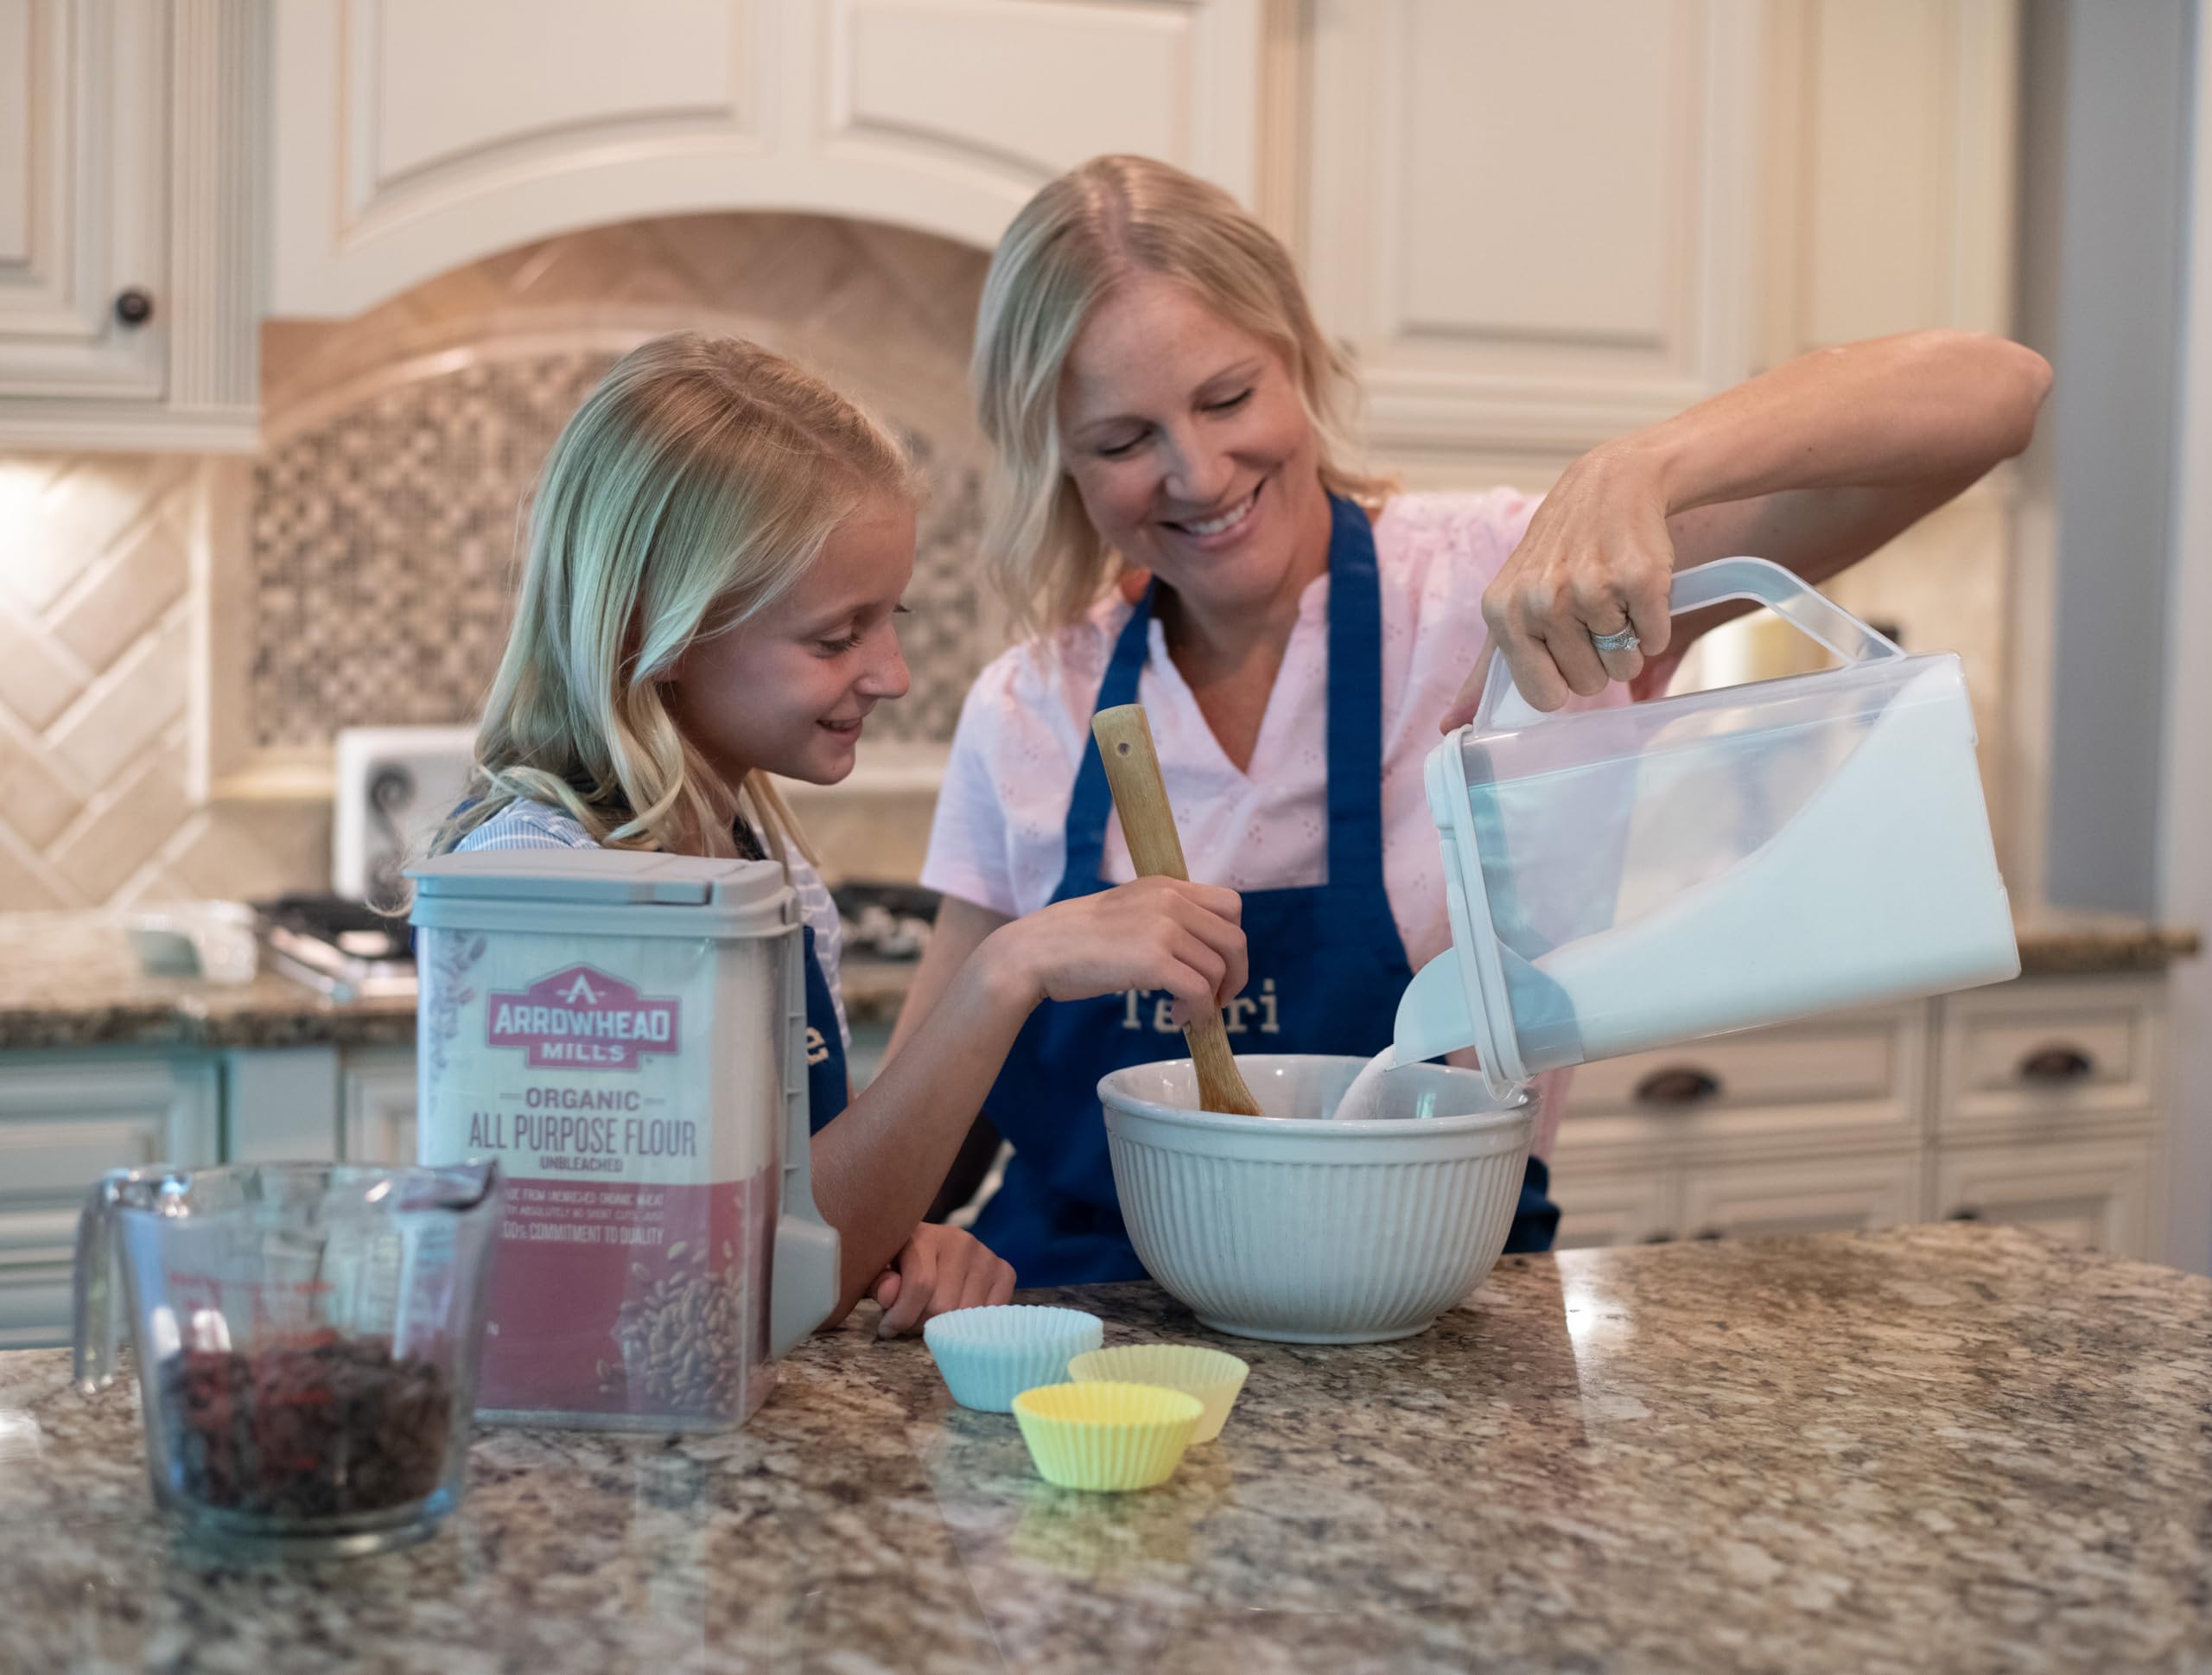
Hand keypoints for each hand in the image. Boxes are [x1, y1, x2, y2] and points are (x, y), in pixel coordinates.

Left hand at [870, 1222, 1015, 1336]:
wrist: (932, 1251)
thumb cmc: (902, 1265)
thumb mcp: (881, 1271)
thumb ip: (880, 1282)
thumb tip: (890, 1295)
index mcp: (926, 1235)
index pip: (920, 1284)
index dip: (901, 1316)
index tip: (887, 1328)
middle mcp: (961, 1241)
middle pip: (943, 1305)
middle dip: (921, 1324)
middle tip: (911, 1322)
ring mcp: (986, 1256)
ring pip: (966, 1314)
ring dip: (946, 1327)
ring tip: (932, 1318)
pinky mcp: (1005, 1271)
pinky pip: (990, 1312)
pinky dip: (972, 1323)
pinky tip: (956, 1316)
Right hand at [988, 876, 1245, 1018]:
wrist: (1037, 951)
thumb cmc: (1076, 940)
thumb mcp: (1129, 910)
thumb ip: (1165, 918)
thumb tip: (1199, 950)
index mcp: (1166, 885)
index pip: (1231, 905)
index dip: (1231, 941)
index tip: (1217, 966)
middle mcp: (1170, 900)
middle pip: (1234, 940)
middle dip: (1234, 975)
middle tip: (1217, 999)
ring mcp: (1163, 929)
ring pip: (1219, 969)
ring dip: (1211, 1000)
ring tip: (1185, 1013)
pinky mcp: (1153, 961)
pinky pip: (1200, 991)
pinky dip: (1199, 1012)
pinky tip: (1181, 1019)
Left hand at [1443, 444, 1676, 727]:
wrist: (1609, 487)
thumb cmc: (1558, 555)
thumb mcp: (1508, 606)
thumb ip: (1483, 671)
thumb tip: (1451, 726)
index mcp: (1503, 613)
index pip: (1544, 696)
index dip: (1562, 677)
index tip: (1562, 643)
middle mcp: (1542, 601)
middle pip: (1588, 684)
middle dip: (1598, 657)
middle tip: (1591, 611)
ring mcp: (1591, 589)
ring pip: (1624, 665)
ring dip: (1627, 639)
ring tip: (1612, 596)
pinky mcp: (1640, 579)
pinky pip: (1656, 639)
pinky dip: (1654, 622)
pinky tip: (1635, 586)